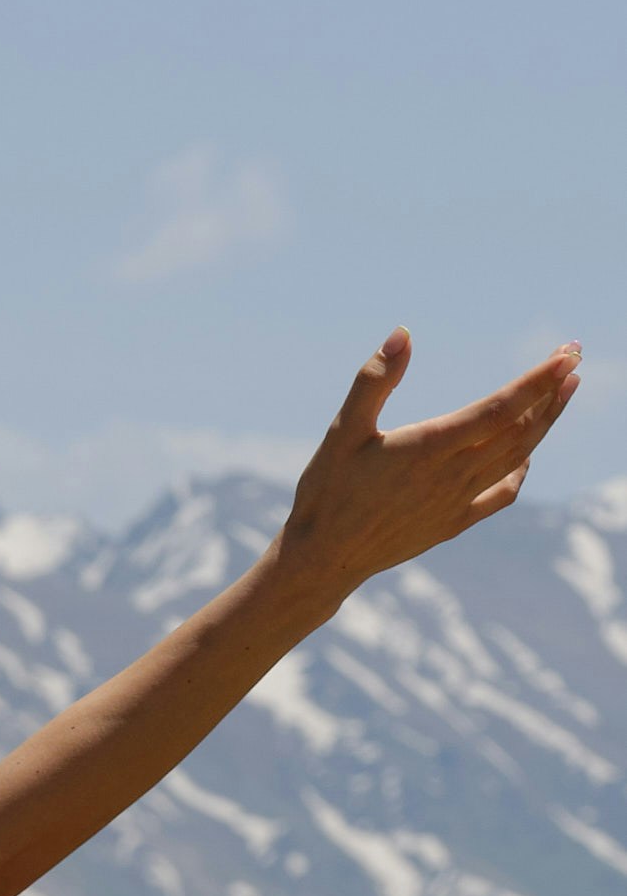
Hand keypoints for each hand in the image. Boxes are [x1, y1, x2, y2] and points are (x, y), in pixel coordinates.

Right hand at [276, 327, 580, 611]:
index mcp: (429, 448)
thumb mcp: (342, 431)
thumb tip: (402, 334)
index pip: (500, 408)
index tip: (566, 355)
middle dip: (551, 393)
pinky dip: (520, 469)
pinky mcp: (452, 522)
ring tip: (562, 394)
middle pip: (520, 430)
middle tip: (573, 360)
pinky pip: (501, 493)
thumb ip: (373, 381)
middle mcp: (452, 476)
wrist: (322, 561)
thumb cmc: (327, 493)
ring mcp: (457, 502)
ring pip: (516, 457)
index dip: (538, 381)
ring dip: (544, 424)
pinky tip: (526, 455)